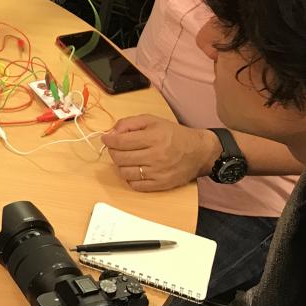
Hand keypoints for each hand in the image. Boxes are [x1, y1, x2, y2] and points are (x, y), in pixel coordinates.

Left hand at [102, 114, 221, 191]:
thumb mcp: (152, 120)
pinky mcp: (161, 184)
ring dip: (121, 165)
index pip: (121, 141)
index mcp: (154, 137)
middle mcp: (156, 156)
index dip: (109, 140)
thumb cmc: (174, 134)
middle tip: (116, 148)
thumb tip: (111, 133)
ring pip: (125, 172)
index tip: (106, 139)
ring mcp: (159, 172)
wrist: (199, 152)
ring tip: (126, 158)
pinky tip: (134, 169)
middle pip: (121, 158)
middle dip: (113, 151)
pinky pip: (135, 185)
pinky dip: (130, 177)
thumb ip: (129, 123)